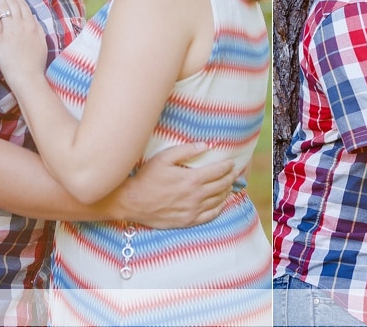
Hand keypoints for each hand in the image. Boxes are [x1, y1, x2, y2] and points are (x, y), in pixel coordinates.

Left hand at [0, 0, 47, 90]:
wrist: (28, 75)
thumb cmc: (35, 63)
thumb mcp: (42, 43)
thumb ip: (38, 29)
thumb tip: (33, 19)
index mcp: (33, 26)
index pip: (24, 7)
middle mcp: (22, 25)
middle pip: (13, 4)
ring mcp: (10, 30)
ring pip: (4, 8)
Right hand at [105, 143, 236, 228]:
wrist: (132, 202)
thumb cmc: (147, 177)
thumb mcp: (164, 158)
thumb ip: (186, 150)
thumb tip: (206, 145)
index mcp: (192, 179)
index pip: (218, 171)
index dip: (227, 166)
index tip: (231, 162)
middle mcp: (195, 196)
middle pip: (221, 186)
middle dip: (230, 177)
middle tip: (234, 173)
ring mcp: (192, 210)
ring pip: (218, 200)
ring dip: (226, 191)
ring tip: (229, 185)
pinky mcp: (188, 221)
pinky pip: (210, 215)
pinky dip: (219, 208)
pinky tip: (220, 203)